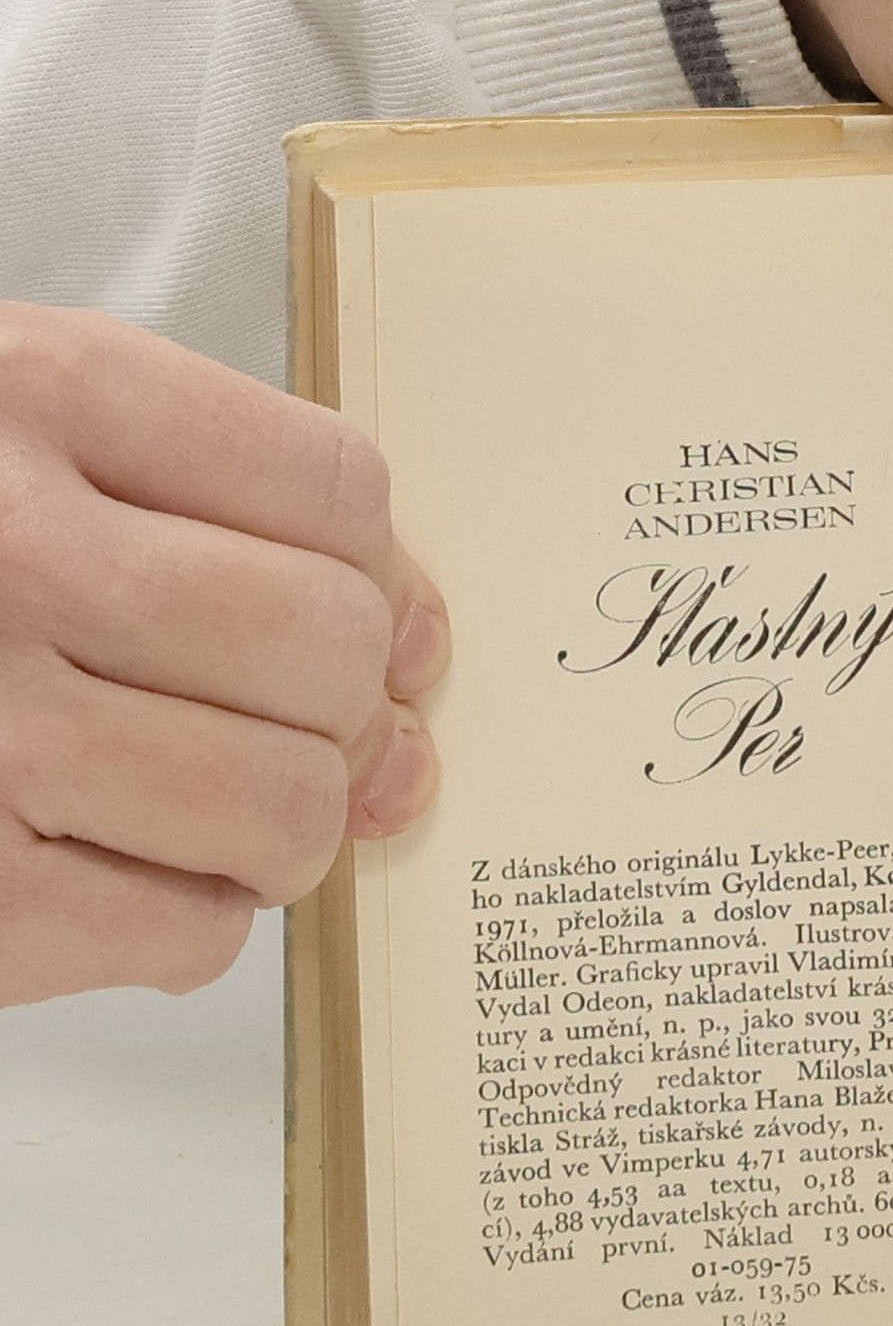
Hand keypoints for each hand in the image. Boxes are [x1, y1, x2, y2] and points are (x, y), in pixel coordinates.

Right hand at [0, 305, 448, 1005]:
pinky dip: (190, 917)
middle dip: (342, 711)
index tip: (378, 625)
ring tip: (203, 808)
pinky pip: (192, 930)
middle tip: (284, 728)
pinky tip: (116, 868)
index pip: (335, 491)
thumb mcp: (17, 439)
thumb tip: (418, 664)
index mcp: (35, 395)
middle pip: (329, 652)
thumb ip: (212, 509)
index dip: (385, 580)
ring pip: (287, 808)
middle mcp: (10, 555)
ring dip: (280, 828)